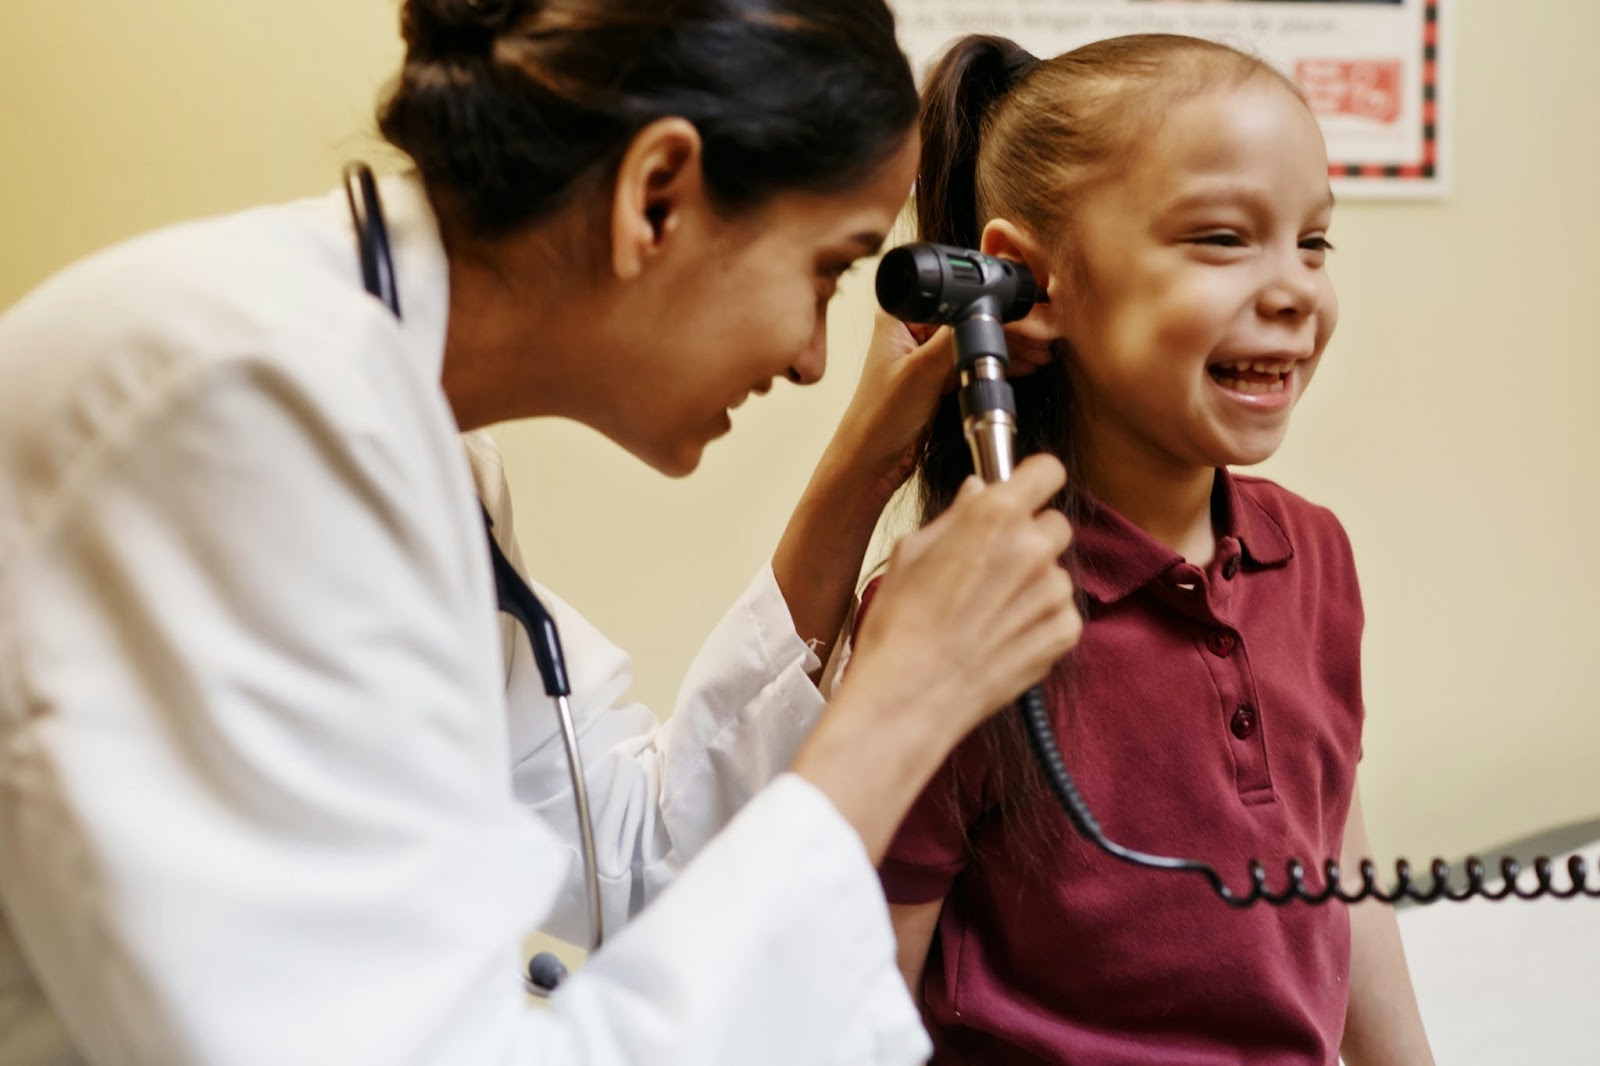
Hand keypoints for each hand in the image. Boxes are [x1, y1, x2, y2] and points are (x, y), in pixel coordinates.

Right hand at [789, 453, 1077, 858]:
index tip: (1023, 491)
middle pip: (1055, 523)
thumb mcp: (911, 552)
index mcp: (994, 515)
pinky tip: (1003, 635)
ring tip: (991, 611)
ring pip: (1057, 571)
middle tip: (995, 563)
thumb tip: (979, 492)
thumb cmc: (899, 624)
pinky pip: (1063, 612)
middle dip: (1030, 536)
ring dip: (1034, 582)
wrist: (911, 695)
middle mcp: (1033, 547)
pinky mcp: (1064, 633)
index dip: (1033, 480)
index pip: (1047, 470)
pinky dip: (1040, 619)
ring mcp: (1053, 592)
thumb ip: (956, 516)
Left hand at [829, 311, 1058, 503]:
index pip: (956, 301)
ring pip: (975, 342)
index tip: (1022, 318)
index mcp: (900, 317)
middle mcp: (912, 331)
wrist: (871, 463)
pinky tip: (1023, 365)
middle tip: (1039, 340)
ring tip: (1039, 354)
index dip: (991, 307)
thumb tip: (986, 311)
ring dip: (1008, 348)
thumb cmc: (876, 419)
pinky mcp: (937, 379)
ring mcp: (926, 355)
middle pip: (970, 319)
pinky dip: (997, 365)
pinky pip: (974, 364)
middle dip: (1007, 330)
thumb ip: (955, 340)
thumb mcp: (921, 372)